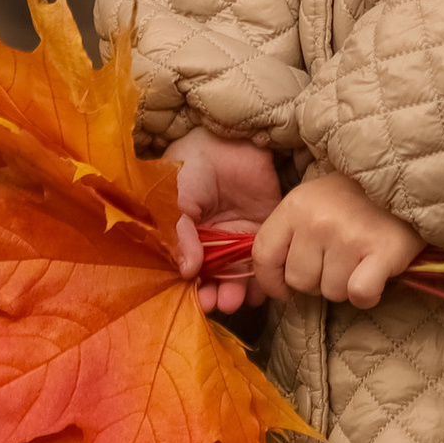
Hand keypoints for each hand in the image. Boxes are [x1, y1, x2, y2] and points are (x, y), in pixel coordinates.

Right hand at [168, 133, 280, 314]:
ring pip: (240, 274)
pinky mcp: (264, 226)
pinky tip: (261, 291)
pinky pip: (266, 256)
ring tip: (237, 298)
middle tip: (222, 302)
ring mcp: (238, 236)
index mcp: (187, 238)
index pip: (189, 273)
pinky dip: (264, 277)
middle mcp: (212, 242)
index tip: (198, 302)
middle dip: (218, 294)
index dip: (193, 290)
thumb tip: (188, 271)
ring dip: (239, 291)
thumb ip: (181, 234)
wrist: (224, 140)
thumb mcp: (177, 201)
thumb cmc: (189, 169)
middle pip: (216, 279)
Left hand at [253, 171, 423, 308]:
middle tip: (339, 261)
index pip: (264, 254)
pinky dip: (368, 294)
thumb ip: (289, 232)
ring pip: (331, 292)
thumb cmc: (357, 197)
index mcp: (296, 205)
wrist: (409, 183)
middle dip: (318, 281)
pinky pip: (360, 295)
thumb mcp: (313, 200)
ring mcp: (349, 237)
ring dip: (345, 285)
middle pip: (299, 281)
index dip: (272, 280)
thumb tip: (272, 280)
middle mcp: (318, 221)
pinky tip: (376, 276)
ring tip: (361, 259)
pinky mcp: (381, 253)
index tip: (285, 288)